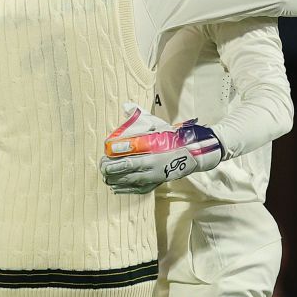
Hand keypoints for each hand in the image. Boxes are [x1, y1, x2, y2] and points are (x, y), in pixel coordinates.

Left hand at [100, 103, 222, 194]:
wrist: (194, 152)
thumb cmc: (173, 138)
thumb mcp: (157, 125)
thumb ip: (140, 118)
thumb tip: (126, 106)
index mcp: (152, 156)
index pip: (126, 162)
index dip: (112, 162)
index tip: (104, 157)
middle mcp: (153, 169)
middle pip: (125, 174)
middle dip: (110, 171)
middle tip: (102, 165)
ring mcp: (155, 178)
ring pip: (130, 183)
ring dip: (115, 181)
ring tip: (105, 176)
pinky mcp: (158, 183)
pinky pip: (139, 190)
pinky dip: (126, 190)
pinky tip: (115, 188)